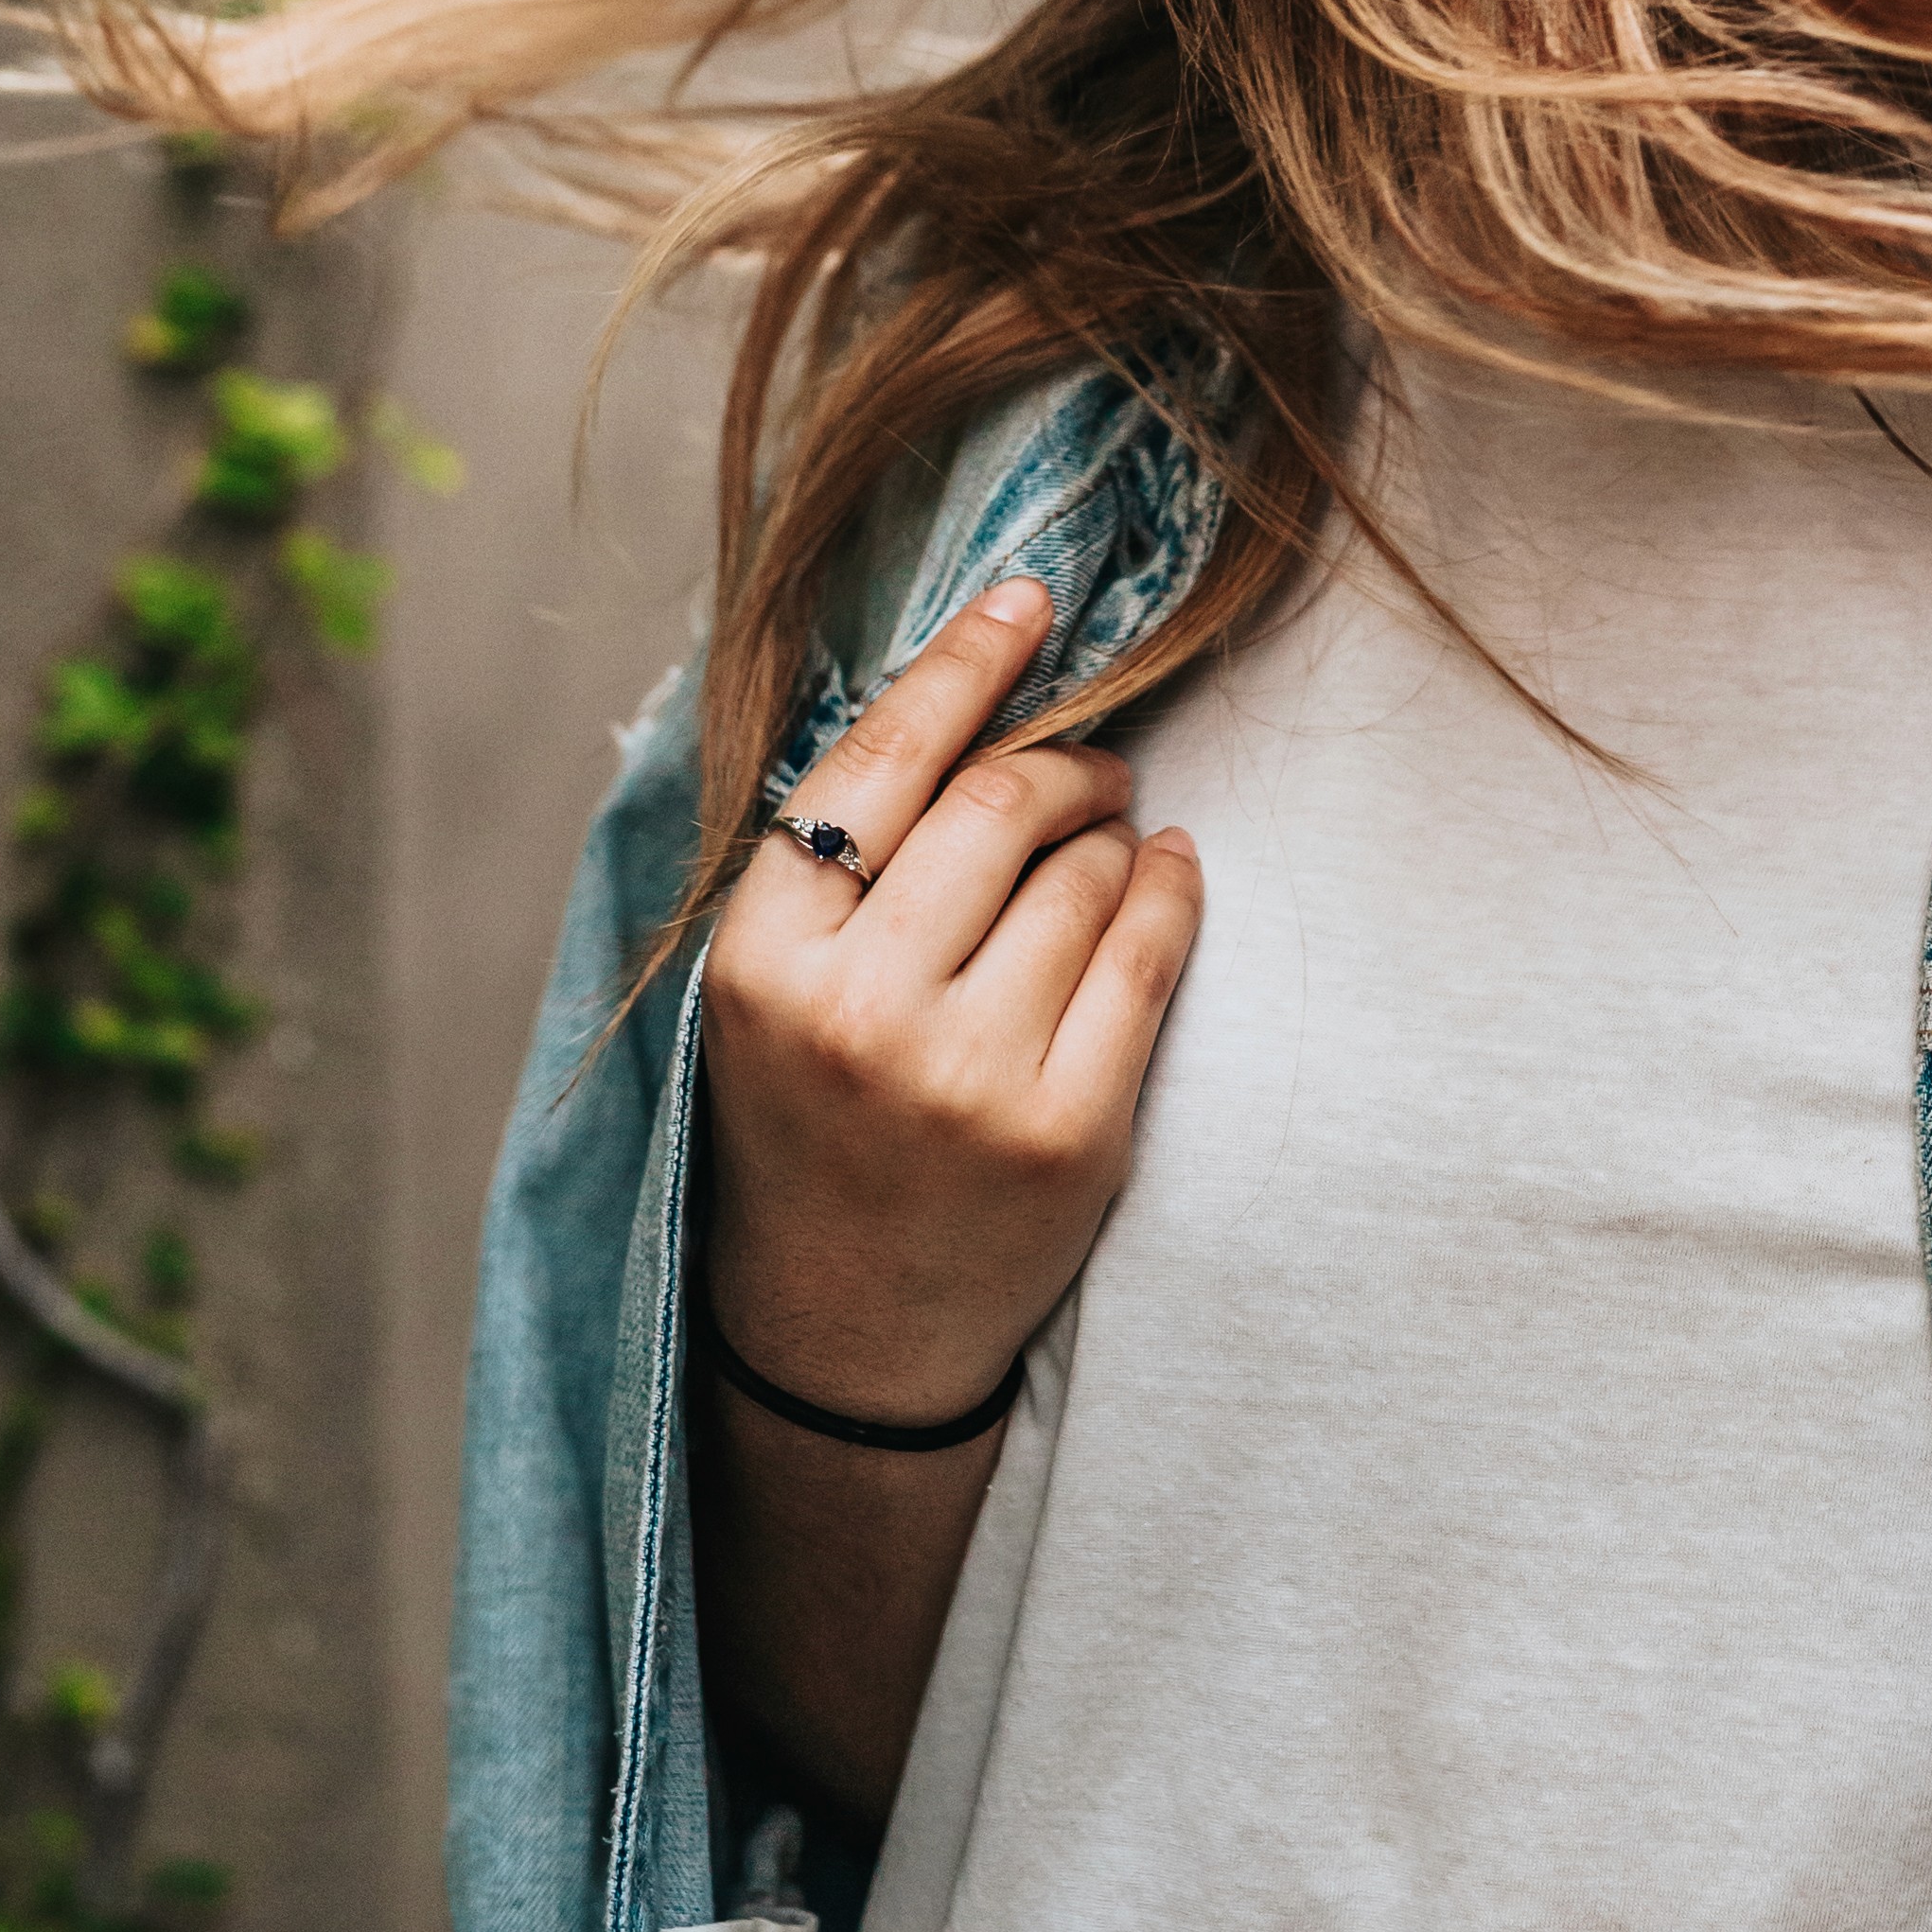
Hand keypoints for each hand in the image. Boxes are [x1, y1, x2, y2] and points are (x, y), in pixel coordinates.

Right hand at [699, 568, 1204, 1423]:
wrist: (841, 1333)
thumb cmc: (812, 1119)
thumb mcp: (777, 984)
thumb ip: (844, 853)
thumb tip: (974, 682)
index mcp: (762, 959)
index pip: (881, 760)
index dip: (967, 662)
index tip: (1030, 598)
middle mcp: (859, 1012)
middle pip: (999, 802)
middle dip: (1066, 757)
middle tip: (1089, 762)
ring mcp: (967, 1078)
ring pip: (1083, 871)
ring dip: (1113, 830)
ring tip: (1106, 843)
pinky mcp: (1068, 1133)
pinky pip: (1149, 952)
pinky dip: (1169, 887)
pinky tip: (1164, 871)